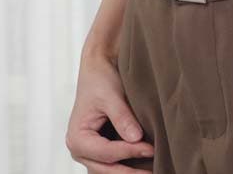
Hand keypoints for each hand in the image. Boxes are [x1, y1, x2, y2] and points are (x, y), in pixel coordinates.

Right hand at [65, 49, 155, 171]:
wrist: (98, 68)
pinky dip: (128, 164)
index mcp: (77, 137)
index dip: (130, 152)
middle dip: (130, 172)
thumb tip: (136, 139)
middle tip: (155, 171)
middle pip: (107, 169)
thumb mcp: (111, 96)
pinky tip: (146, 163)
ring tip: (153, 170)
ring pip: (110, 170)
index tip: (152, 149)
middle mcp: (80, 150)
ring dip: (130, 171)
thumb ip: (122, 117)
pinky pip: (113, 163)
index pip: (106, 153)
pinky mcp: (100, 148)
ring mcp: (89, 152)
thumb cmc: (101, 79)